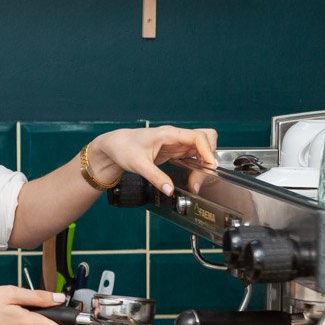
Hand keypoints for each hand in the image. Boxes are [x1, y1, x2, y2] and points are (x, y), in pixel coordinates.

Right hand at [0, 286, 71, 324]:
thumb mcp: (11, 292)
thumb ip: (38, 297)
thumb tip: (58, 298)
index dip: (69, 324)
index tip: (66, 312)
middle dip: (48, 316)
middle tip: (35, 301)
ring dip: (33, 319)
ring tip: (16, 305)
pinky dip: (22, 323)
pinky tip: (8, 313)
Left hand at [89, 126, 217, 195]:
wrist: (115, 146)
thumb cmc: (124, 148)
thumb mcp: (138, 165)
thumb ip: (155, 177)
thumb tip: (170, 190)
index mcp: (169, 134)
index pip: (198, 136)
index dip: (208, 150)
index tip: (209, 165)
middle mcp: (176, 136)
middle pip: (206, 140)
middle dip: (208, 159)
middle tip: (198, 179)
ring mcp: (177, 143)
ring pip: (202, 149)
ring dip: (203, 165)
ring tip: (195, 182)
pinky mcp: (175, 151)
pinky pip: (194, 156)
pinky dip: (197, 166)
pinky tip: (191, 178)